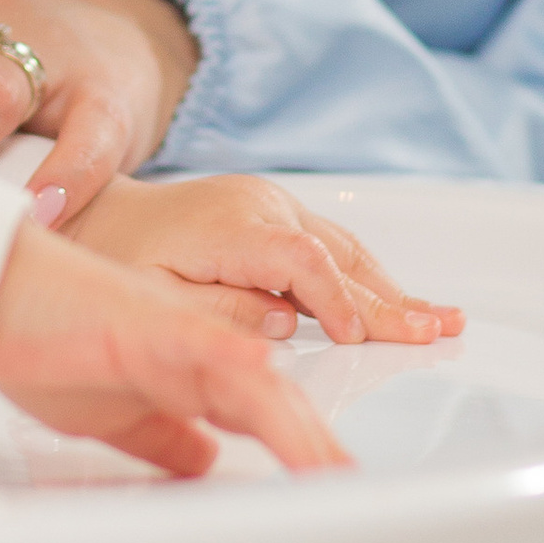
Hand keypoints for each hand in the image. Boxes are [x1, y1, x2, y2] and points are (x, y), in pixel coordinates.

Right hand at [0, 220, 348, 479]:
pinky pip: (197, 339)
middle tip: (354, 491)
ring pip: (250, 378)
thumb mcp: (110, 412)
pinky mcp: (146, 320)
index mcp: (191, 374)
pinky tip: (263, 369)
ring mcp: (177, 332)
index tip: (335, 486)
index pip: (262, 415)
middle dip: (315, 449)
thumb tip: (203, 459)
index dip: (303, 449)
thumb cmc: (40, 340)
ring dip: (291, 424)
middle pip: (271, 402)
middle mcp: (197, 350)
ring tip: (327, 466)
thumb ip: (162, 433)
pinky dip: (231, 356)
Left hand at [68, 174, 463, 347]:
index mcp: (230, 225)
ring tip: (444, 320)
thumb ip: (219, 309)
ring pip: (346, 249)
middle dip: (389, 299)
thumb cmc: (120, 261)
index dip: (335, 300)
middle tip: (436, 331)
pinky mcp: (279, 213)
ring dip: (394, 288)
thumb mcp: (152, 295)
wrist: (99, 214)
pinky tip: (406, 301)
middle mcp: (261, 207)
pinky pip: (334, 246)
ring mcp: (274, 205)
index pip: (300, 261)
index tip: (358, 337)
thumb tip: (283, 321)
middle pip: (338, 255)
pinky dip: (372, 277)